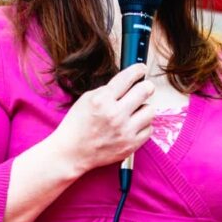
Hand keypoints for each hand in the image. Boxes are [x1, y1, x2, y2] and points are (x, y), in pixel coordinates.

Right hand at [49, 61, 164, 175]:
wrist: (71, 152)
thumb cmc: (77, 125)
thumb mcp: (86, 99)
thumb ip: (107, 90)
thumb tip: (128, 82)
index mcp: (102, 99)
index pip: (127, 78)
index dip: (138, 70)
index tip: (141, 69)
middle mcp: (115, 114)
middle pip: (144, 91)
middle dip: (146, 86)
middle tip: (146, 88)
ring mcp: (124, 131)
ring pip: (150, 110)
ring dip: (144, 108)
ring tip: (135, 111)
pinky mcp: (131, 145)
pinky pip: (149, 129)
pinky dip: (143, 125)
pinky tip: (133, 125)